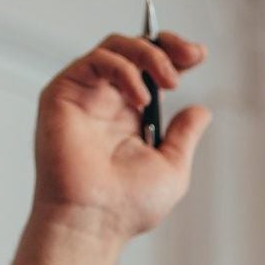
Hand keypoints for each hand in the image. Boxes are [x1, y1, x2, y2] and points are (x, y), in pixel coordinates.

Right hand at [31, 34, 211, 244]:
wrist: (95, 219)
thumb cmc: (128, 204)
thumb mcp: (172, 166)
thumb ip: (184, 135)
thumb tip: (201, 110)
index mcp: (132, 116)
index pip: (151, 71)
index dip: (174, 55)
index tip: (199, 54)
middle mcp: (108, 101)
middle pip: (133, 50)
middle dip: (166, 45)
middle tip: (189, 57)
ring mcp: (85, 95)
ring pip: (115, 47)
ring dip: (148, 55)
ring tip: (168, 81)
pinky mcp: (63, 93)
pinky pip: (95, 60)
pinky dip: (124, 70)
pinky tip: (141, 98)